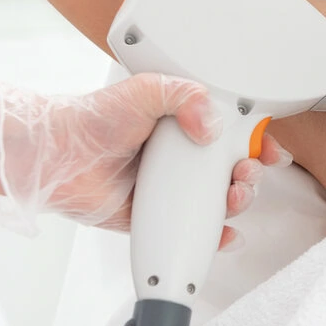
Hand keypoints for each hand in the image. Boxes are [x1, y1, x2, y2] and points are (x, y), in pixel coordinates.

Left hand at [0, 73, 292, 235]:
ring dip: (236, 203)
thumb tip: (212, 125)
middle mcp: (179, 155)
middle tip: (244, 175)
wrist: (57, 156)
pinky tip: (224, 234)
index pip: (231, 131)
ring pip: (218, 201)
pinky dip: (214, 236)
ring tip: (232, 199)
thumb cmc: (91, 119)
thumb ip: (184, 95)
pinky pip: (192, 230)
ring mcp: (169, 187)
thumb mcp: (144, 90)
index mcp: (182, 121)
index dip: (255, 141)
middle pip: (231, 169)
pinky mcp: (155, 216)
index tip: (268, 150)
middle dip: (249, 175)